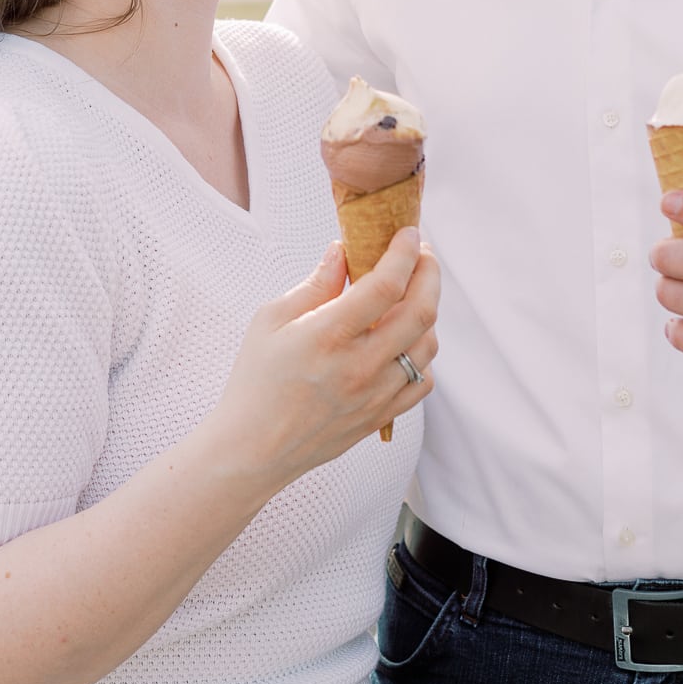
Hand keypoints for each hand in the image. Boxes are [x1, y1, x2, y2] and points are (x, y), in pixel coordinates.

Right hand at [214, 227, 439, 490]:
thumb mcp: (271, 320)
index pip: (386, 285)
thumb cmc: (255, 380)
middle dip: (430, 273)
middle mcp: (360, 366)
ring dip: (427, 311)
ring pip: (427, 346)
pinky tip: (403, 340)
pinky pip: (421, 382)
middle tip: (422, 255)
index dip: (405, 253)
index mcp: (329, 336)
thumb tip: (343, 251)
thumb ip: (315, 284)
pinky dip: (421, 354)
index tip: (409, 234)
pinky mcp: (380, 417)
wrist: (252, 449)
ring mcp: (375, 396)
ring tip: (411, 294)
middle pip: (421, 311)